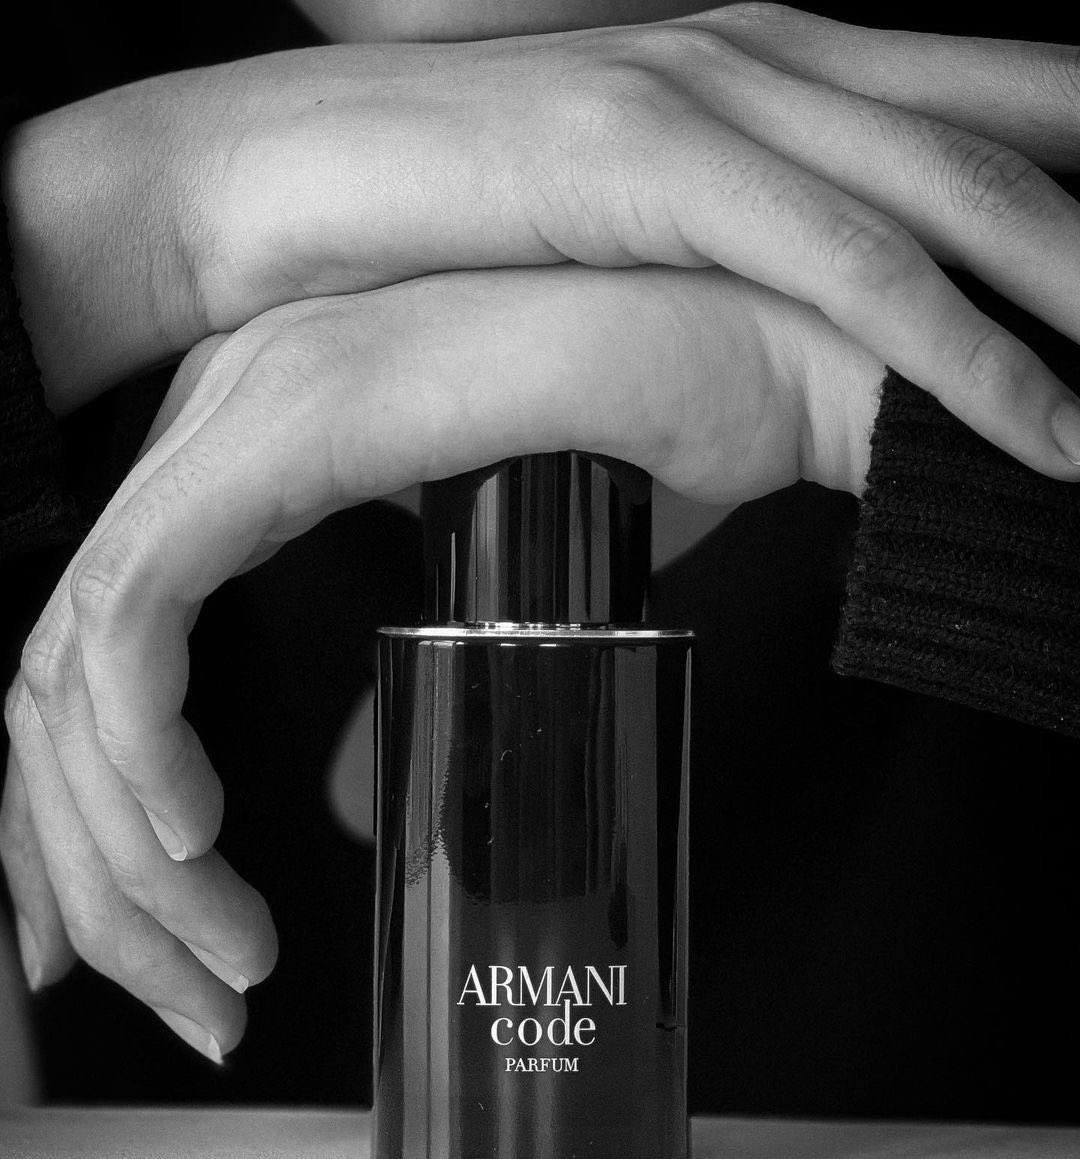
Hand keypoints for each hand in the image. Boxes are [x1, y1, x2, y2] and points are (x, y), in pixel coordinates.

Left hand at [1, 262, 882, 1054]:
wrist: (776, 365)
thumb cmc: (658, 460)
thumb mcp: (497, 611)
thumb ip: (403, 691)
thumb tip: (340, 801)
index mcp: (252, 447)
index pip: (101, 651)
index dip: (84, 818)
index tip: (138, 949)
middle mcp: (223, 412)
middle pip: (67, 675)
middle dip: (95, 872)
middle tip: (186, 998)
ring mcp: (254, 404)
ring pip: (84, 660)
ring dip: (123, 845)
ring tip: (214, 960)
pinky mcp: (303, 421)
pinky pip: (142, 602)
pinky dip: (141, 740)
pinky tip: (192, 841)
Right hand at [6, 9, 1079, 473]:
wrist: (264, 173)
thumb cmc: (437, 214)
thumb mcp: (609, 239)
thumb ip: (710, 272)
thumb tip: (781, 373)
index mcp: (757, 67)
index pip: (970, 107)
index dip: (1073, 173)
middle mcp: (758, 50)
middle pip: (1005, 130)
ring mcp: (710, 93)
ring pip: (955, 196)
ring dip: (1074, 297)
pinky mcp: (649, 159)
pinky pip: (844, 263)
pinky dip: (955, 348)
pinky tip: (1038, 423)